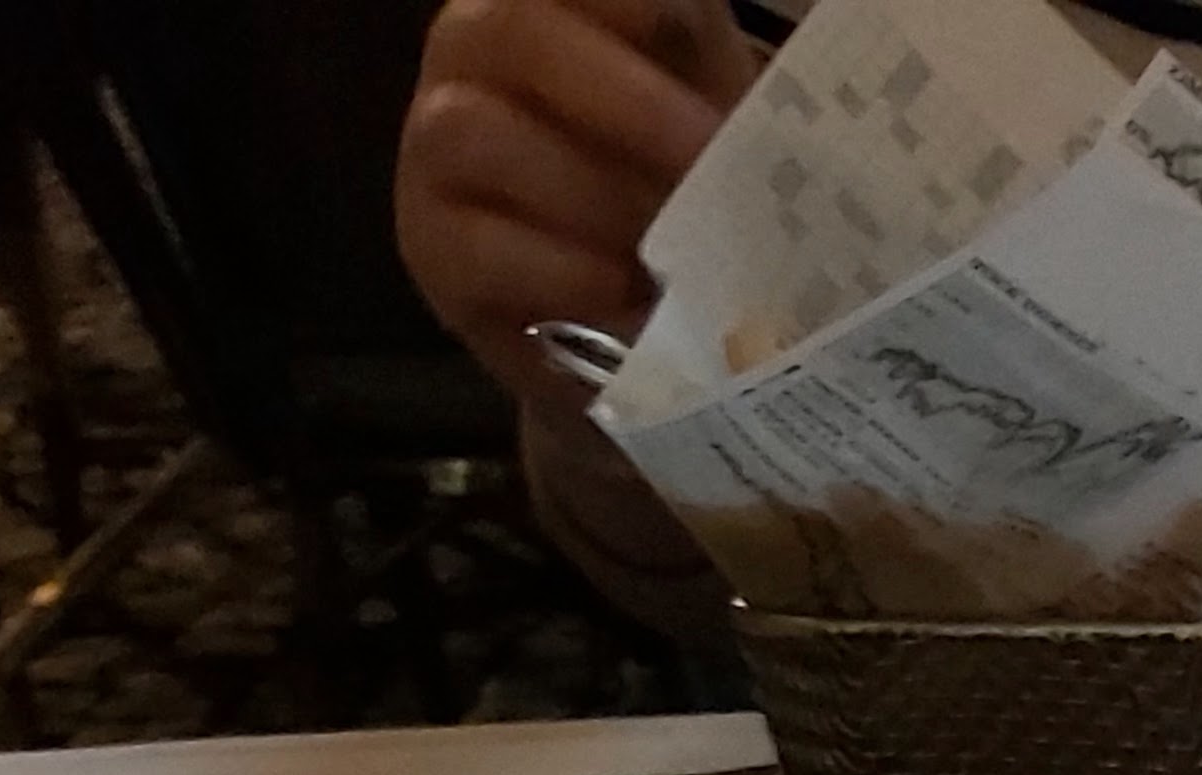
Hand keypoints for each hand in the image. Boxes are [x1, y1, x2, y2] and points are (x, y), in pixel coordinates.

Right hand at [398, 0, 756, 409]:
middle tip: (707, 157)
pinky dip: (562, 273)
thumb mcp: (704, 107)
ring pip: (475, 132)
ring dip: (588, 191)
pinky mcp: (431, 249)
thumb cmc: (668, 189)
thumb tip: (769, 84)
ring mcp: (435, 147)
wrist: (624, 318)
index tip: (685, 25)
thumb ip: (710, 68)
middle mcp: (471, 49)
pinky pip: (479, 248)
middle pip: (518, 32)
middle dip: (626, 98)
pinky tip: (625, 295)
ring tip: (666, 244)